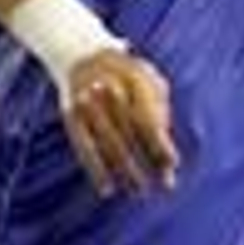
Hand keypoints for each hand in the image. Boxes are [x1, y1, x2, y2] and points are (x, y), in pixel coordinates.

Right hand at [62, 48, 179, 196]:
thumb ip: (161, 114)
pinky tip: (107, 188)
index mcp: (133, 78)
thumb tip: (168, 156)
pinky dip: (96, 171)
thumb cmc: (126, 75)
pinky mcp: (70, 116)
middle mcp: (109, 89)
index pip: (149, 118)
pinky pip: (84, 148)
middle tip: (163, 185)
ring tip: (138, 191)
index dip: (161, 144)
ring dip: (125, 172)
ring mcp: (87, 103)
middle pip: (131, 135)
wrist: (80, 53)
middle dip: (148, 163)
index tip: (173, 165)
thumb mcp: (149, 81)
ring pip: (109, 145)